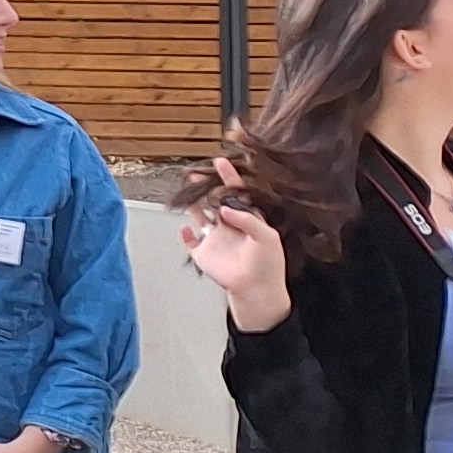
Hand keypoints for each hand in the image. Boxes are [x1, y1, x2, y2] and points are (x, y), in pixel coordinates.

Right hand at [183, 165, 293, 333]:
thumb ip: (247, 220)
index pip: (237, 194)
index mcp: (247, 219)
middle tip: (195, 174)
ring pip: (199, 215)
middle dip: (205, 186)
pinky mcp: (203, 253)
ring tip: (187, 191)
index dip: (229, 178)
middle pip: (214, 200)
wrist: (256, 289)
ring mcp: (215, 239)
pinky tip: (184, 228)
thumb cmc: (268, 264)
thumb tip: (225, 208)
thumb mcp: (267, 237)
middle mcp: (229, 226)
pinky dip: (185, 234)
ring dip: (193, 204)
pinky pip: (190, 241)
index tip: (222, 162)